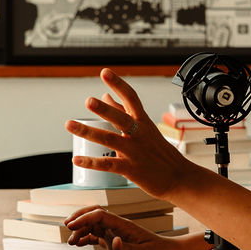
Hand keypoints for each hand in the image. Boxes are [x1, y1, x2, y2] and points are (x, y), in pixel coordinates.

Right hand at [64, 205, 195, 249]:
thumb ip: (127, 249)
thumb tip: (113, 241)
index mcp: (123, 225)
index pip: (99, 215)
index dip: (84, 218)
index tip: (72, 226)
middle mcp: (118, 226)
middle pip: (94, 215)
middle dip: (79, 218)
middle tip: (67, 227)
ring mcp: (116, 232)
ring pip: (93, 226)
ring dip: (81, 230)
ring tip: (72, 240)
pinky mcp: (116, 240)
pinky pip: (98, 235)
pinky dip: (87, 237)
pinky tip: (80, 243)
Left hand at [65, 68, 195, 199]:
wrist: (180, 177)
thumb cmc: (161, 152)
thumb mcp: (146, 128)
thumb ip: (125, 112)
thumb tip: (107, 96)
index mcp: (143, 122)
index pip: (131, 98)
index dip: (118, 84)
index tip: (105, 72)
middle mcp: (139, 134)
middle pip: (120, 118)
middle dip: (104, 109)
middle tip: (88, 101)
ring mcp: (135, 152)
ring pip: (109, 139)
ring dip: (88, 132)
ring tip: (70, 125)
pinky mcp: (132, 169)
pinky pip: (108, 164)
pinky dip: (91, 162)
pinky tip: (77, 159)